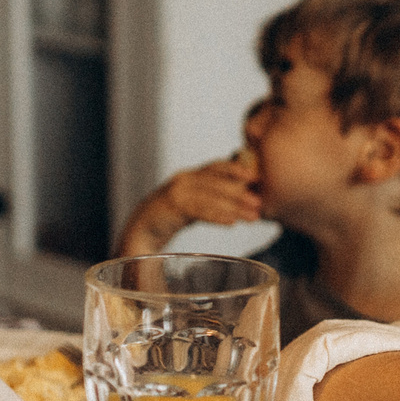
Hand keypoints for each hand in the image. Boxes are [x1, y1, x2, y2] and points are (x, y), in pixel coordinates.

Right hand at [117, 149, 261, 254]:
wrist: (140, 233)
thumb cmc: (170, 220)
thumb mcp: (195, 205)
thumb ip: (215, 200)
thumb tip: (248, 201)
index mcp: (190, 176)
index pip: (216, 167)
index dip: (236, 168)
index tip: (256, 177)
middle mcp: (183, 179)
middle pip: (215, 181)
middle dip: (239, 191)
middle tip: (259, 203)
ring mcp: (174, 191)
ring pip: (209, 196)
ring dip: (232, 206)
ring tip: (251, 218)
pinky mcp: (168, 206)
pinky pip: (197, 209)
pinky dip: (215, 215)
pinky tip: (231, 223)